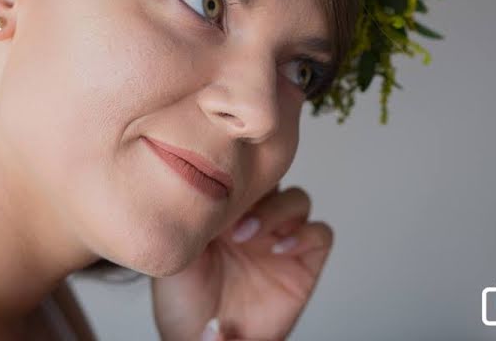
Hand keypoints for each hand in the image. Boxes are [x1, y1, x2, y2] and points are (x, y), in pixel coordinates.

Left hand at [150, 184, 333, 340]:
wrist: (201, 338)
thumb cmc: (183, 300)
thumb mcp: (175, 251)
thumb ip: (187, 220)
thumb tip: (187, 192)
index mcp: (226, 207)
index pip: (242, 171)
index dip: (232, 174)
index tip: (211, 194)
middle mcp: (256, 217)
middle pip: (274, 177)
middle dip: (257, 187)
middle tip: (230, 212)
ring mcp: (280, 237)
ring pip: (298, 199)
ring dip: (276, 211)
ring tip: (247, 235)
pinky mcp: (303, 263)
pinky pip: (320, 234)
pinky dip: (304, 234)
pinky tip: (278, 248)